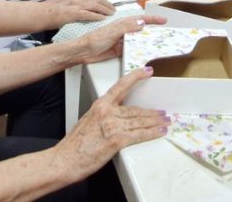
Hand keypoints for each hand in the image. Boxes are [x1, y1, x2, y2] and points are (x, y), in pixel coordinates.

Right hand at [46, 0, 115, 24]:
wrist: (41, 13)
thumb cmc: (50, 10)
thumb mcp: (64, 2)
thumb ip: (73, 3)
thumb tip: (82, 8)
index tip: (108, 3)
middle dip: (107, 4)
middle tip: (113, 9)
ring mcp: (75, 5)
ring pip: (95, 5)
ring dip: (105, 10)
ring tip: (111, 14)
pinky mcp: (73, 13)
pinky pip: (89, 14)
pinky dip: (97, 16)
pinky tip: (102, 19)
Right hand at [52, 67, 169, 181]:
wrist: (65, 160)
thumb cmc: (74, 145)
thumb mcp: (88, 121)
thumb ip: (103, 116)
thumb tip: (116, 119)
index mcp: (99, 105)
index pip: (121, 87)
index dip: (136, 77)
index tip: (146, 72)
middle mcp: (107, 112)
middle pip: (135, 110)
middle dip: (151, 112)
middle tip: (162, 113)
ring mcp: (112, 126)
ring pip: (140, 121)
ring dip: (156, 122)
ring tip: (165, 122)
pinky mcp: (117, 140)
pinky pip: (139, 135)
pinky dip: (152, 133)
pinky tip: (160, 132)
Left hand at [72, 15, 166, 63]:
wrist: (82, 52)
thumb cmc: (93, 39)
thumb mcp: (111, 32)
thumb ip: (126, 27)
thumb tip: (141, 23)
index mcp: (121, 24)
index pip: (140, 19)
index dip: (152, 19)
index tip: (163, 20)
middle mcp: (123, 31)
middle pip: (141, 30)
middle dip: (152, 31)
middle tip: (165, 34)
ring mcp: (121, 41)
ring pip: (137, 41)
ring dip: (146, 43)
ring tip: (157, 45)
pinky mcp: (118, 51)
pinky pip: (131, 51)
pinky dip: (137, 52)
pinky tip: (143, 55)